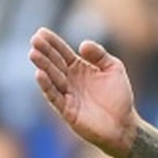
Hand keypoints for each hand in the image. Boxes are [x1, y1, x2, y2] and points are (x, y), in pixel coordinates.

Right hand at [29, 28, 136, 157]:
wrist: (124, 125)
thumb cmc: (119, 96)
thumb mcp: (114, 68)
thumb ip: (99, 55)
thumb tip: (82, 44)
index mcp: (79, 68)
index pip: (62, 52)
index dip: (53, 43)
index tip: (41, 32)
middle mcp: (70, 80)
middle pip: (54, 63)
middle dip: (44, 51)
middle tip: (34, 39)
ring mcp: (67, 95)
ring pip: (52, 78)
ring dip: (43, 66)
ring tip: (34, 53)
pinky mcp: (67, 110)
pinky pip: (54, 96)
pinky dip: (47, 86)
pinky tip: (39, 74)